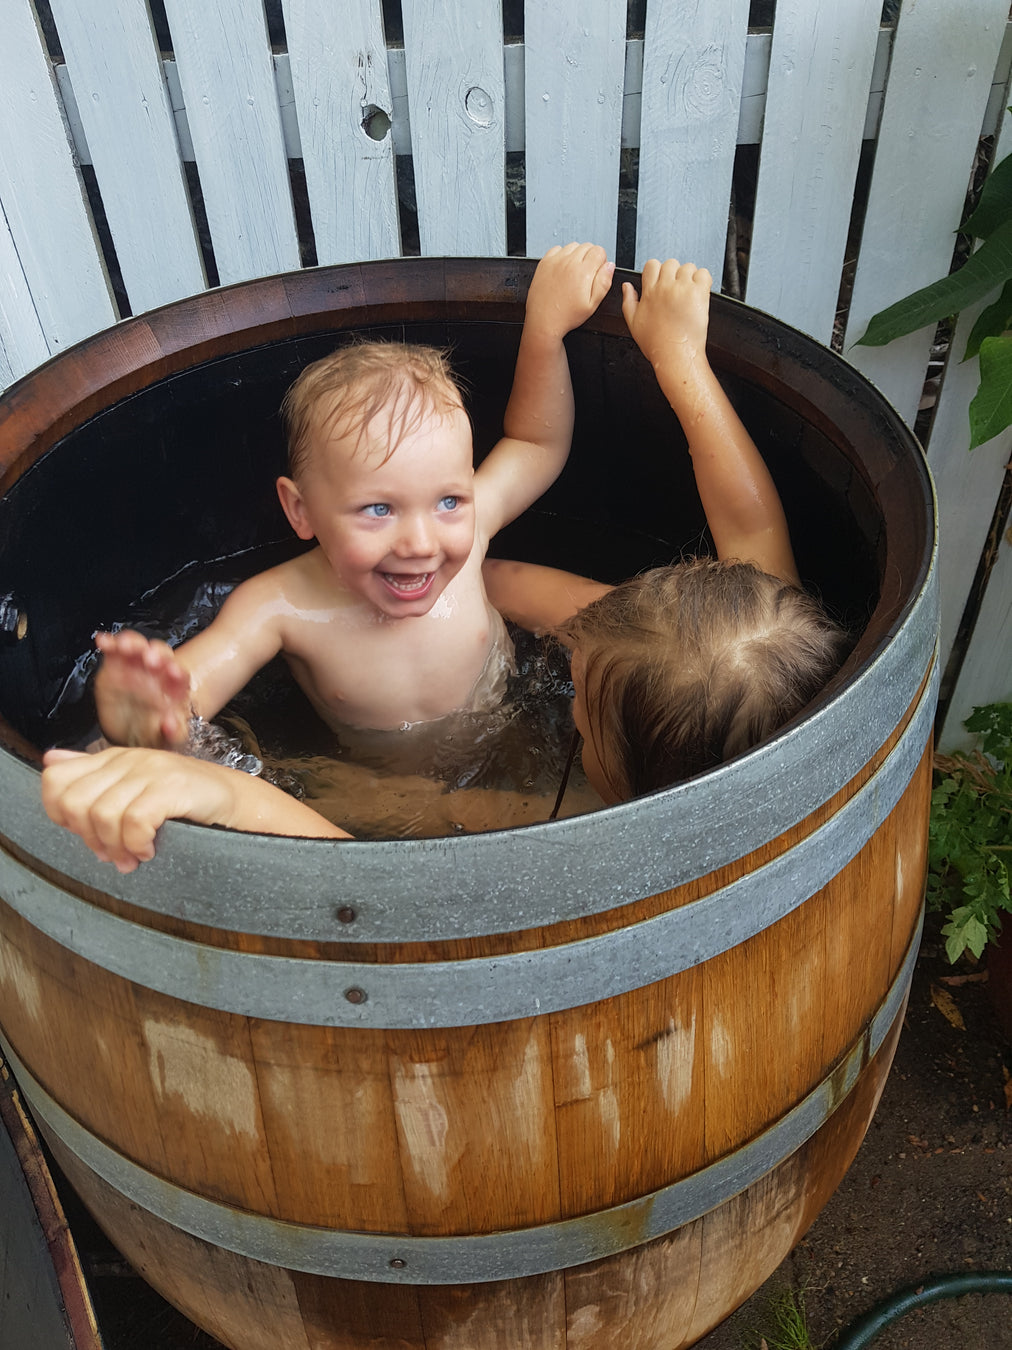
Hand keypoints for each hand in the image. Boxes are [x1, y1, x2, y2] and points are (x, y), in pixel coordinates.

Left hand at [41, 746, 237, 871]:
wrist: (236, 803)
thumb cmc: (185, 802)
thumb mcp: (134, 786)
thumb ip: (93, 776)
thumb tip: (51, 759)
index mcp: (113, 759)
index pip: (56, 780)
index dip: (61, 814)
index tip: (87, 834)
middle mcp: (128, 760)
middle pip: (74, 802)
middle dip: (88, 837)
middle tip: (112, 854)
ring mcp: (151, 771)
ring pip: (102, 815)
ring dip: (116, 847)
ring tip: (133, 858)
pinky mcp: (172, 786)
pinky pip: (134, 821)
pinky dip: (137, 844)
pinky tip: (150, 850)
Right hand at [93, 630, 191, 748]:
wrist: (133, 732)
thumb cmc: (155, 732)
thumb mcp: (167, 737)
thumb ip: (173, 731)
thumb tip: (170, 724)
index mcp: (174, 687)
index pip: (179, 675)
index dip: (177, 672)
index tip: (174, 672)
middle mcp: (157, 671)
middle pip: (160, 655)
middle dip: (156, 654)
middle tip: (150, 658)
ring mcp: (136, 666)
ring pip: (138, 647)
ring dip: (133, 643)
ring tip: (125, 646)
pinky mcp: (116, 665)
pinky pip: (114, 650)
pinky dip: (109, 643)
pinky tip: (103, 641)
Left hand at [525, 242, 614, 338]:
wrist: (543, 321)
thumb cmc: (566, 316)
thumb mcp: (592, 304)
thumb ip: (604, 282)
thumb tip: (610, 266)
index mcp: (583, 272)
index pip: (599, 251)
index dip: (602, 261)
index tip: (598, 270)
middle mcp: (568, 262)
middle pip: (587, 246)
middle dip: (591, 257)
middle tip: (586, 274)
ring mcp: (555, 261)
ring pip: (573, 245)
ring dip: (577, 254)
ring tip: (575, 272)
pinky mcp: (544, 263)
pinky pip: (557, 248)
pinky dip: (562, 255)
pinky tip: (563, 268)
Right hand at [621, 259, 711, 373]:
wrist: (675, 355)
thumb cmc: (656, 344)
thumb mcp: (633, 323)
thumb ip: (628, 301)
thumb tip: (626, 287)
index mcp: (649, 292)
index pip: (651, 265)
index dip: (658, 271)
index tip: (662, 281)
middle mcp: (665, 287)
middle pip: (671, 263)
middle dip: (674, 273)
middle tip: (677, 290)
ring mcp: (682, 289)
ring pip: (688, 267)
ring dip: (689, 277)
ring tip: (689, 294)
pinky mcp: (698, 293)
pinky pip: (704, 274)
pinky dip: (704, 280)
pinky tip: (699, 293)